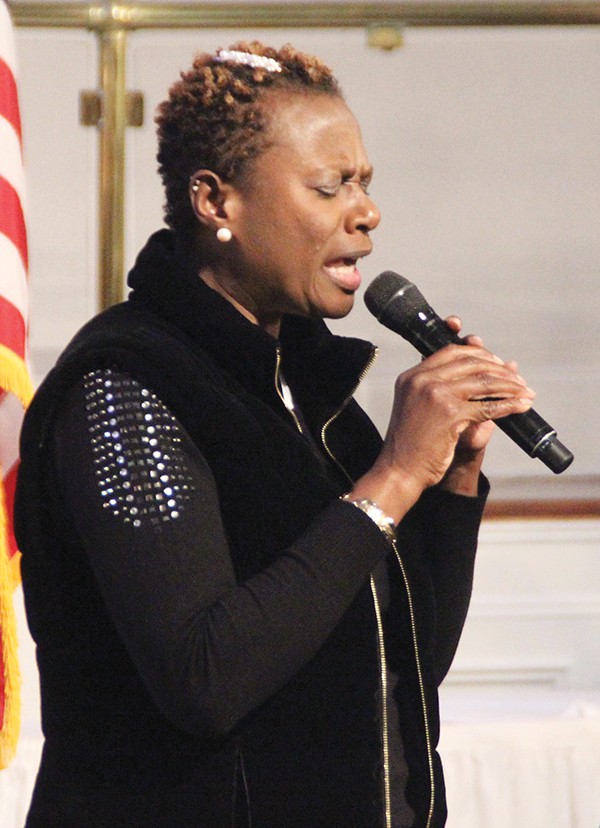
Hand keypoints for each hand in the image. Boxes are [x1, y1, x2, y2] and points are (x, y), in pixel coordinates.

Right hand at [349, 320, 534, 519]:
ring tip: (526, 392)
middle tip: (517, 380)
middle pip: (471, 362)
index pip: (451, 351)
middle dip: (500, 370)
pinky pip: (488, 406)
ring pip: (484, 382)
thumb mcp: (417, 407)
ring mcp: (436, 394)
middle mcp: (422, 380)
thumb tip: (479, 374)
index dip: (479, 353)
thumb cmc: (411, 445)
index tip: (497, 363)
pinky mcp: (450, 413)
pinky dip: (509, 405)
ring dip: (511, 386)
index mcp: (412, 376)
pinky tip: (522, 406)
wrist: (399, 471)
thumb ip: (439, 389)